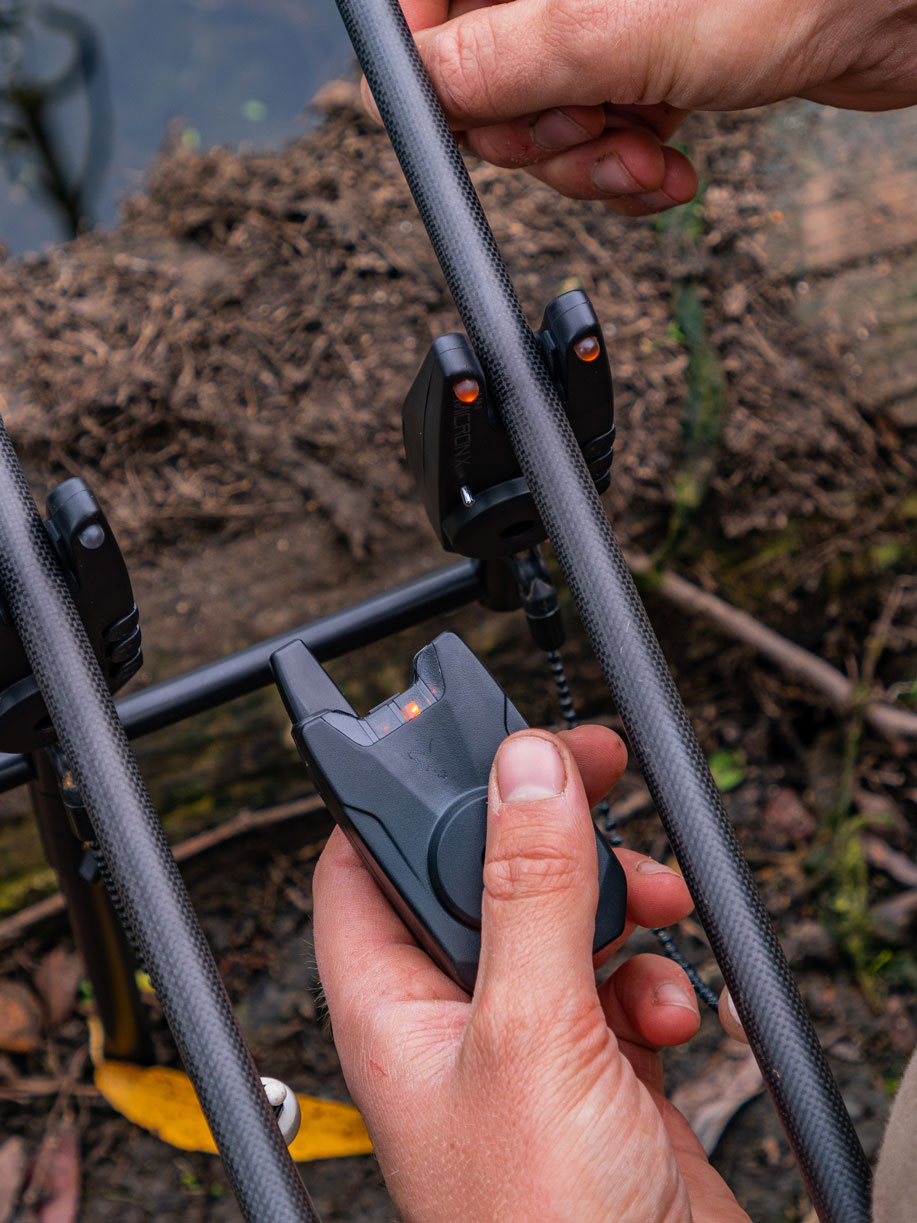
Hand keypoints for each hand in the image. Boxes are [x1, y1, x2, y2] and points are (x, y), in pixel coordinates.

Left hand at [313, 724, 749, 1221]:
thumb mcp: (532, 1034)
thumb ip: (528, 892)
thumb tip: (522, 773)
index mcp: (391, 1006)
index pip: (362, 859)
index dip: (408, 789)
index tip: (471, 732)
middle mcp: (452, 1017)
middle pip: (478, 873)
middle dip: (541, 831)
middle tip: (591, 775)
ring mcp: (529, 1041)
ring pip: (560, 919)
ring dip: (614, 901)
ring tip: (652, 907)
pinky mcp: (599, 1066)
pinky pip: (620, 978)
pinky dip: (652, 974)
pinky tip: (669, 1006)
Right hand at [374, 0, 916, 213]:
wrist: (909, 4)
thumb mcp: (620, 30)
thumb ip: (502, 62)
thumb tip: (414, 91)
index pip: (426, 4)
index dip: (434, 72)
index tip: (466, 122)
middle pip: (486, 72)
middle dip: (539, 135)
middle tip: (594, 141)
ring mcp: (610, 11)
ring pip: (546, 114)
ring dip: (590, 164)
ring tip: (647, 163)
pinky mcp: (652, 51)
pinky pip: (600, 129)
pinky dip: (625, 169)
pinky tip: (666, 168)